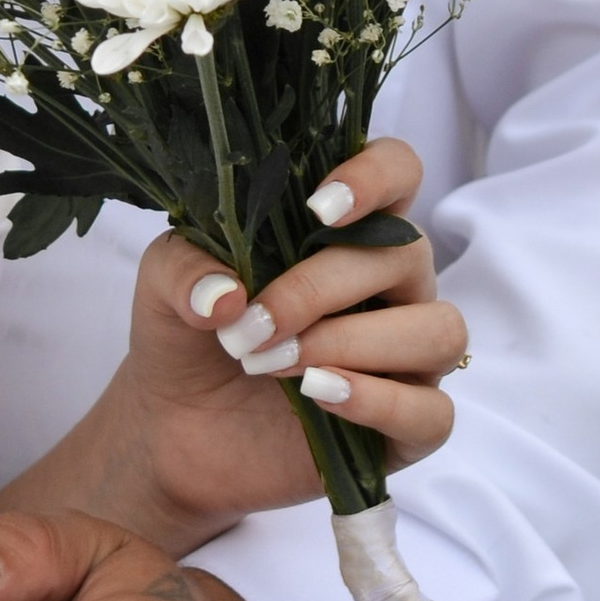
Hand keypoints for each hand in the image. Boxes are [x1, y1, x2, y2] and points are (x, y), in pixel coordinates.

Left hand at [0, 138, 463, 547]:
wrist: (176, 428)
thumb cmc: (189, 336)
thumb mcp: (164, 288)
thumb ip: (184, 270)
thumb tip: (227, 296)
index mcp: (348, 231)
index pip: (398, 172)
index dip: (376, 176)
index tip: (320, 208)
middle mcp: (392, 286)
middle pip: (404, 256)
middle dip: (316, 291)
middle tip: (246, 331)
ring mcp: (408, 357)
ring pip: (436, 331)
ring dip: (347, 344)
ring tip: (271, 364)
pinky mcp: (406, 426)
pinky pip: (432, 412)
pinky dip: (377, 402)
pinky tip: (317, 395)